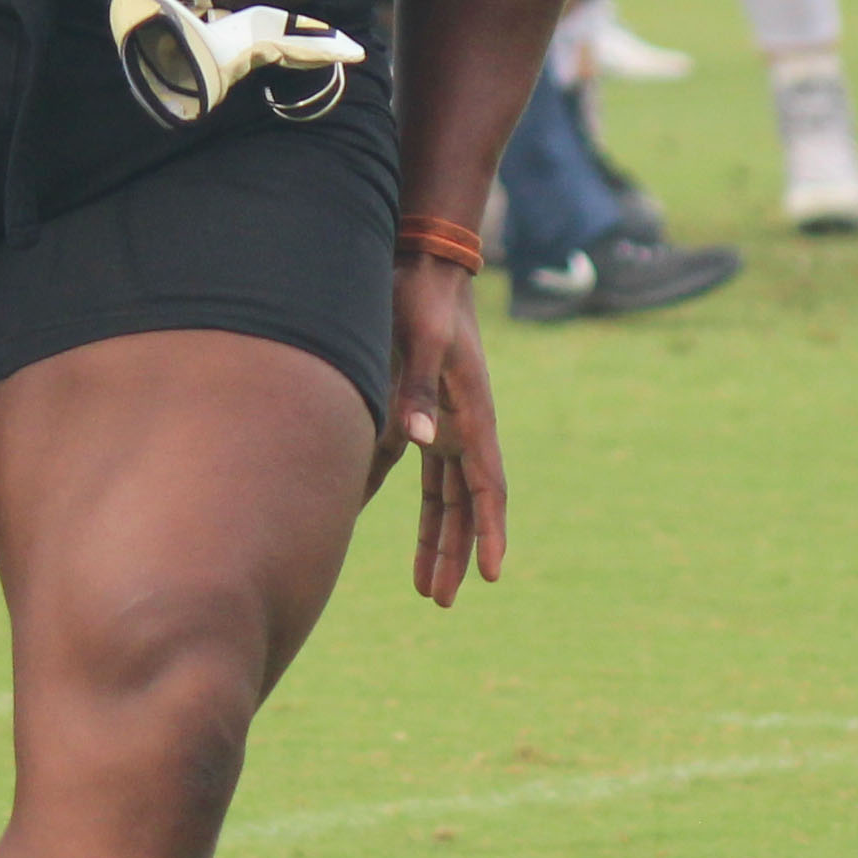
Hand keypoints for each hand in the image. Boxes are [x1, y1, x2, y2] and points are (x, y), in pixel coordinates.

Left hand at [378, 256, 508, 605]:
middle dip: (454, 553)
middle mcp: (462, 423)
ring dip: (431, 537)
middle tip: (440, 600)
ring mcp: (439, 417)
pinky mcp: (413, 406)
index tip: (492, 575)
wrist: (417, 257)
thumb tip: (422, 441)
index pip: (488, 486)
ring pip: (439, 493)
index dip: (491, 532)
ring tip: (423, 586)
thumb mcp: (419, 340)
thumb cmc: (422, 295)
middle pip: (462, 503)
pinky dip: (392, 494)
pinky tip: (365, 515)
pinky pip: (403, 463)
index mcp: (473, 412)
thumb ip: (416, 388)